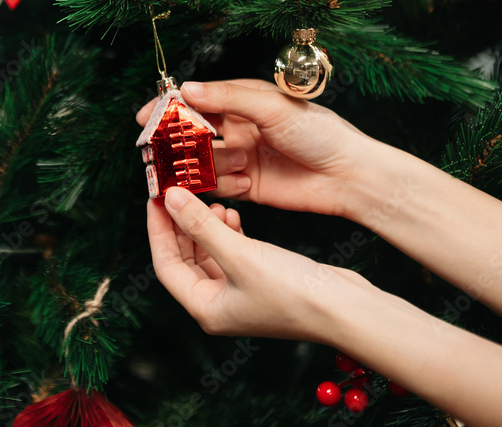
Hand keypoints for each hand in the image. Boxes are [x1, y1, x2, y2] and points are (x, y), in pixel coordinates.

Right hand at [137, 80, 377, 218]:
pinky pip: (217, 186)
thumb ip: (228, 98)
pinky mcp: (246, 187)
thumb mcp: (272, 107)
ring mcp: (241, 157)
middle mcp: (238, 127)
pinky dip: (223, 187)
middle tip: (162, 151)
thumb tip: (187, 89)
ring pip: (202, 161)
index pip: (197, 99)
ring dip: (209, 166)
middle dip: (177, 141)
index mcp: (243, 101)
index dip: (169, 107)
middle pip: (192, 132)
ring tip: (238, 165)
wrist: (349, 175)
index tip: (146, 117)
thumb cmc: (319, 132)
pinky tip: (244, 185)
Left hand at [148, 187, 369, 340]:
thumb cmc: (293, 291)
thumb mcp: (239, 253)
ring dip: (207, 227)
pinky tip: (235, 215)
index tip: (155, 198)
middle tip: (179, 192)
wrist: (346, 308)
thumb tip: (169, 199)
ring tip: (216, 204)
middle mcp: (218, 305)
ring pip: (208, 253)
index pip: (165, 264)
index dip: (158, 230)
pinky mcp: (259, 281)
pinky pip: (231, 253)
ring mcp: (239, 294)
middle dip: (182, 225)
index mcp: (205, 309)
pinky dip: (228, 233)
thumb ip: (201, 225)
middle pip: (184, 258)